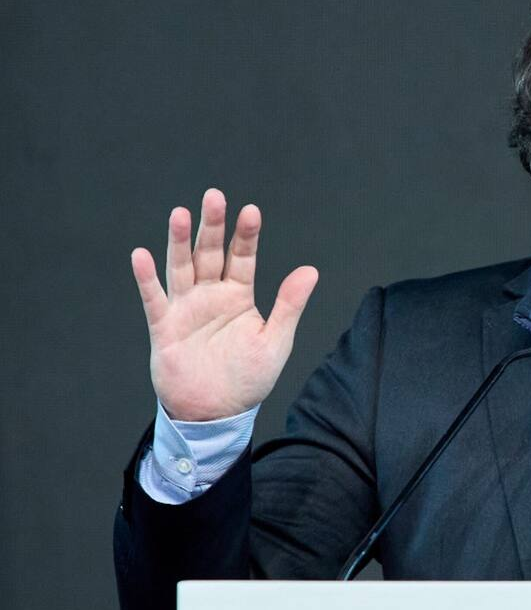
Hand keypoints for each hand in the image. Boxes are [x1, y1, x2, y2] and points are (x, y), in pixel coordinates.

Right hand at [130, 188, 318, 421]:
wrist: (217, 413)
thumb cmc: (248, 378)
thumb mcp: (276, 341)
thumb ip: (289, 305)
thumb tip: (310, 270)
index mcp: (239, 296)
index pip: (243, 257)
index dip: (246, 235)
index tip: (251, 210)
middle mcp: (211, 296)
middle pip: (210, 253)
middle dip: (212, 226)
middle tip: (213, 196)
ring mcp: (186, 309)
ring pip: (182, 267)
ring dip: (179, 241)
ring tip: (180, 213)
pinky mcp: (165, 328)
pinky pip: (154, 299)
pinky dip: (147, 278)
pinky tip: (141, 255)